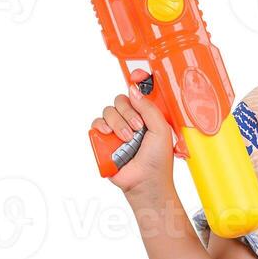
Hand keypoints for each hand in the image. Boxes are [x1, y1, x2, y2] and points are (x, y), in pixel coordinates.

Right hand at [91, 70, 173, 201]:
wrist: (145, 182)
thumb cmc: (157, 161)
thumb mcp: (161, 130)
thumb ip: (149, 108)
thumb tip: (134, 90)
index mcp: (147, 116)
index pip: (139, 93)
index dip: (137, 81)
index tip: (137, 76)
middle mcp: (131, 120)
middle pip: (121, 100)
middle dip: (128, 113)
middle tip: (137, 129)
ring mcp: (117, 130)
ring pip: (109, 111)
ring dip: (117, 124)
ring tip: (126, 140)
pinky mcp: (104, 140)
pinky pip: (96, 124)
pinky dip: (100, 127)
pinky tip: (109, 135)